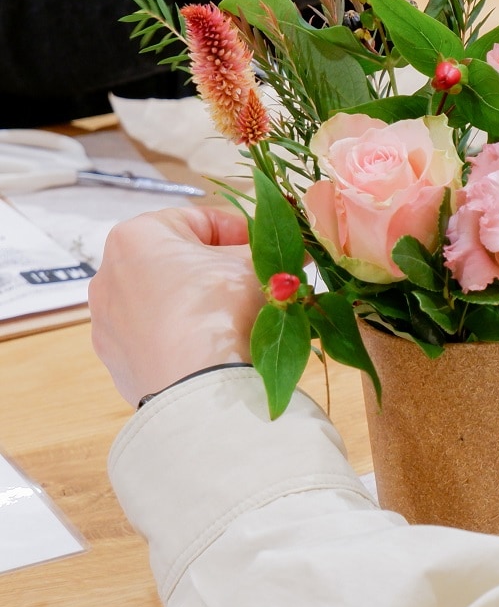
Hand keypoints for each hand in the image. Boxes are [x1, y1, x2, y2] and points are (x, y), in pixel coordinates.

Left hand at [89, 207, 264, 405]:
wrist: (198, 388)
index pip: (200, 219)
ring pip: (164, 296)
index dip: (241, 231)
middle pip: (177, 257)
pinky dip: (181, 332)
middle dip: (217, 266)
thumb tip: (283, 253)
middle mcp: (109, 273)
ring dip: (199, 299)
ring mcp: (107, 320)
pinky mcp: (115, 359)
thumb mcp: (255, 265)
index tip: (267, 249)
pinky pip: (154, 333)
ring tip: (237, 315)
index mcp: (136, 236)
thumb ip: (266, 251)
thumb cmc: (221, 309)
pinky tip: (211, 344)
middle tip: (256, 280)